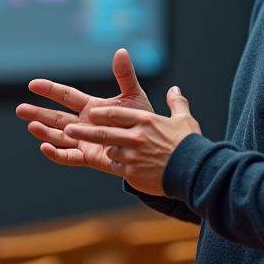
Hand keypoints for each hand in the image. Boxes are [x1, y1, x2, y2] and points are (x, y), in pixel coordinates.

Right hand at [16, 49, 153, 175]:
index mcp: (91, 107)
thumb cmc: (142, 121)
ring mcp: (84, 141)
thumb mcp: (133, 96)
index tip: (33, 84)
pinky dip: (56, 154)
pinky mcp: (89, 158)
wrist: (151, 147)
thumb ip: (125, 76)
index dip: (50, 90)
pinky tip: (45, 147)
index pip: (67, 96)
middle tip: (20, 109)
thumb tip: (121, 51)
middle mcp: (84, 124)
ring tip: (31, 126)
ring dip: (44, 132)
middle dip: (38, 113)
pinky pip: (69, 157)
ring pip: (58, 136)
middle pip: (56, 117)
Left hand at [65, 86, 200, 195]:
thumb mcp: (184, 119)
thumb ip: (176, 103)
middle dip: (84, 131)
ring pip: (109, 151)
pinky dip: (116, 165)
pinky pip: (116, 168)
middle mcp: (135, 137)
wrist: (194, 172)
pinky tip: (119, 165)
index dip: (101, 114)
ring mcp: (131, 156)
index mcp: (145, 121)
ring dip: (101, 149)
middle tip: (68, 129)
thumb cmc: (189, 145)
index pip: (116, 115)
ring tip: (90, 147)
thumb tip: (175, 89)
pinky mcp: (132, 173)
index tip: (90, 114)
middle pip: (103, 132)